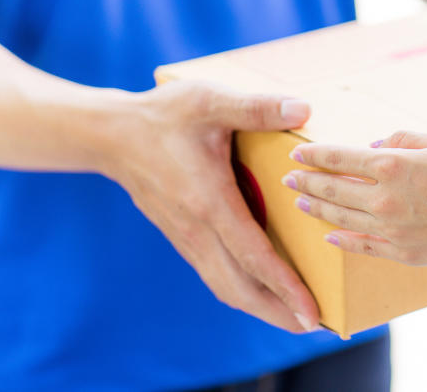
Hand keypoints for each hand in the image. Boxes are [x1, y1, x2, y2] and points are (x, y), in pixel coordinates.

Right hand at [101, 81, 321, 332]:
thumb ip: (257, 107)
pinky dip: (242, 291)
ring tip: (295, 318)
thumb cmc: (165, 117)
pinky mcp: (183, 237)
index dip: (285, 285)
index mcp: (209, 202)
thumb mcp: (211, 101)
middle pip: (240, 287)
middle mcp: (197, 229)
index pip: (253, 255)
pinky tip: (262, 292)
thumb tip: (303, 109)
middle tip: (315, 325)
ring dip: (261, 307)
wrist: (111, 135)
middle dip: (278, 311)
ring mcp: (187, 237)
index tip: (311, 309)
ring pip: (225, 286)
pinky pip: (215, 275)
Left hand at [283, 131, 426, 265]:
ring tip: (301, 201)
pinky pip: (362, 245)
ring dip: (317, 208)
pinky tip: (330, 235)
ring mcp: (389, 229)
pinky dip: (342, 239)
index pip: (339, 158)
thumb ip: (404, 139)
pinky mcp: (401, 252)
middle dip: (307, 181)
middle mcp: (382, 198)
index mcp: (391, 165)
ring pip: (341, 217)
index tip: (297, 153)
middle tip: (289, 177)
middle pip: (332, 188)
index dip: (314, 155)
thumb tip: (375, 147)